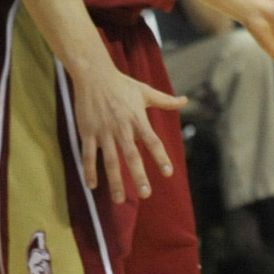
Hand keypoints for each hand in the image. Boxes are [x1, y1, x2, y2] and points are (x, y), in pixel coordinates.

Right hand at [69, 59, 186, 201]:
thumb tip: (185, 100)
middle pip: (131, 154)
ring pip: (109, 159)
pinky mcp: (87, 131)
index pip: (152, 140)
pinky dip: (89, 170)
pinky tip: (92, 186)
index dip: (160, 156)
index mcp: (136, 118)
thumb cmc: (122, 84)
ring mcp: (103, 130)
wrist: (94, 74)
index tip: (168, 173)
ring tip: (119, 200)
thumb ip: (165, 100)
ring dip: (114, 180)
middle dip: (138, 175)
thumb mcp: (145, 91)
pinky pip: (88, 154)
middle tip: (145, 194)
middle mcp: (121, 126)